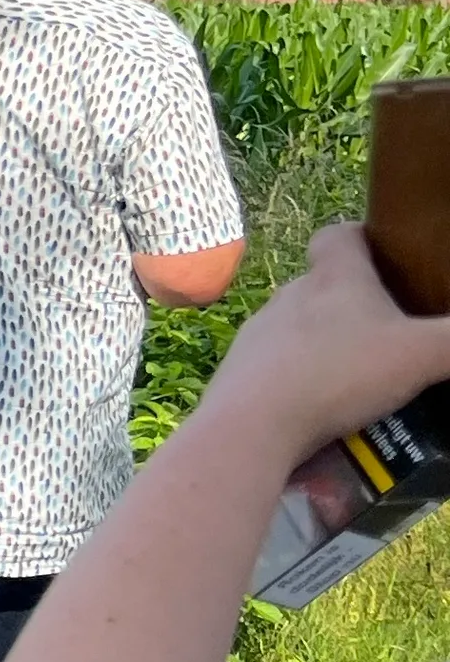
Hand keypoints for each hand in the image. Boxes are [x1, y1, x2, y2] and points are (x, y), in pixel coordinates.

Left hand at [193, 222, 449, 464]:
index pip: (338, 235)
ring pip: (298, 327)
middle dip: (354, 301)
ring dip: (328, 343)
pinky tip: (325, 403)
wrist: (250, 426)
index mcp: (332, 278)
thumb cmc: (338, 374)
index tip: (384, 250)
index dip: (361, 236)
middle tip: (391, 325)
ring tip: (362, 370)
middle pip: (322, 285)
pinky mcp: (240, 373)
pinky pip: (279, 366)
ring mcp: (258, 335)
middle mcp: (289, 297)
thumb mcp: (420, 355)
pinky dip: (302, 377)